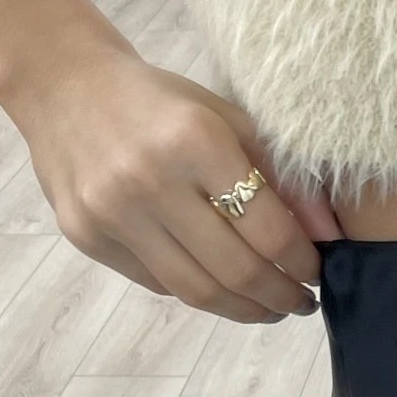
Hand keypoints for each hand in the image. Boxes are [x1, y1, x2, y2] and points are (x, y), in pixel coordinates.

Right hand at [23, 46, 343, 321]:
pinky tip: (220, 287)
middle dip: (279, 297)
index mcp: (195, 141)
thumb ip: (284, 177)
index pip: (267, 228)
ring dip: (243, 309)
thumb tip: (329, 236)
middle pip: (235, 270)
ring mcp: (112, 214)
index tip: (317, 271)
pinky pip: (159, 283)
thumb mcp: (229, 120)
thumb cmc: (163, 104)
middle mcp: (149, 181)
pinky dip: (199, 292)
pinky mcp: (87, 237)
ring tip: (268, 308)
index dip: (302, 262)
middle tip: (301, 302)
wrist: (66, 88)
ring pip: (195, 290)